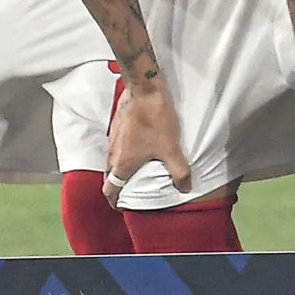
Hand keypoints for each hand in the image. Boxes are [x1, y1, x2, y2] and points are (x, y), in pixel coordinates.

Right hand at [105, 79, 192, 202]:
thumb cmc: (155, 119)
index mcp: (121, 164)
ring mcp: (113, 138)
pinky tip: (137, 147)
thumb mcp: (171, 148)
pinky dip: (122, 152)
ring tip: (134, 171)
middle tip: (128, 191)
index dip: (114, 201)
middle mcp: (112, 153)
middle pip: (109, 177)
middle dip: (116, 186)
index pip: (110, 190)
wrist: (144, 88)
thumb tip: (185, 188)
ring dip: (119, 168)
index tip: (119, 206)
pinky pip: (116, 145)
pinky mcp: (117, 125)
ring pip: (111, 160)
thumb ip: (179, 172)